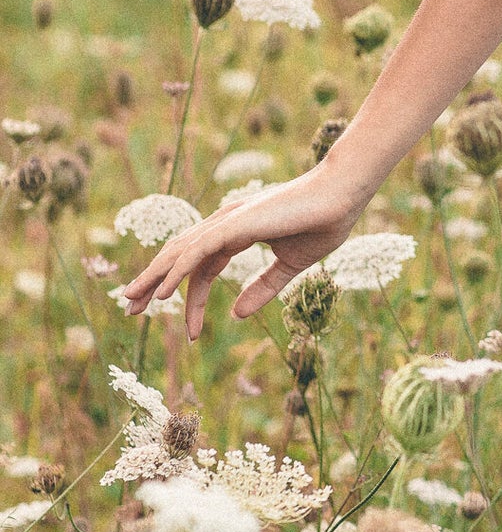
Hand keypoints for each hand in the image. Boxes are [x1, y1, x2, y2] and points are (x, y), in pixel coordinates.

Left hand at [120, 165, 365, 341]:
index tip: (191, 333)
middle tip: (130, 310)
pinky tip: (161, 294)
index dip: (193, 300)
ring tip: (131, 303)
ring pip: (179, 254)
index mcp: (237, 232)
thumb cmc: (322, 223)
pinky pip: (196, 252)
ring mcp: (227, 222)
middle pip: (179, 258)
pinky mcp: (234, 225)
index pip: (203, 268)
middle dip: (153, 284)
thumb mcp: (289, 266)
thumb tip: (238, 315)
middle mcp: (225, 225)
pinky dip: (177, 273)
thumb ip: (263, 288)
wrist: (342, 198)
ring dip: (153, 279)